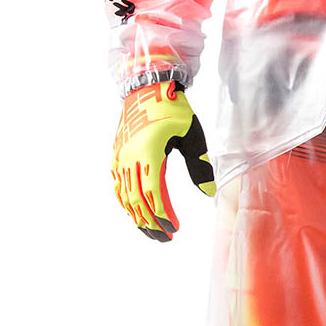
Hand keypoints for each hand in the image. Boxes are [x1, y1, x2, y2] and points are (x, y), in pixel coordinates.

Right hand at [111, 80, 214, 241]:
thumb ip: (199, 165)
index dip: (162, 215)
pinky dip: (126, 203)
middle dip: (151, 223)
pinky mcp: (117, 155)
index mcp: (149, 152)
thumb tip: (208, 193)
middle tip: (166, 238)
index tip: (174, 229)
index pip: (153, 193)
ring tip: (153, 233)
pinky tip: (136, 215)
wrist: (147, 87)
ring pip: (126, 196)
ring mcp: (121, 157)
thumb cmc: (174, 110)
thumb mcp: (192, 135)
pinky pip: (118, 186)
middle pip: (138, 200)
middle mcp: (130, 157)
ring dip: (138, 217)